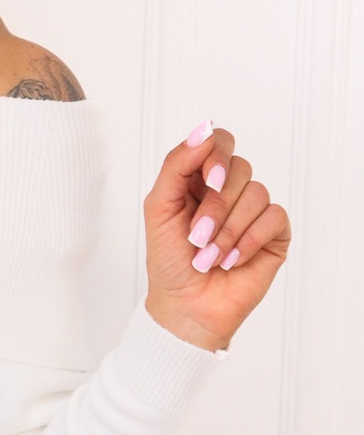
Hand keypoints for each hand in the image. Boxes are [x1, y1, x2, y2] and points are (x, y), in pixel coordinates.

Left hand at [141, 118, 291, 351]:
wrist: (186, 305)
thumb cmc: (169, 260)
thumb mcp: (159, 207)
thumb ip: (177, 165)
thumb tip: (205, 130)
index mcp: (200, 177)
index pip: (219, 141)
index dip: (216, 155)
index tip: (206, 182)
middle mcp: (230, 189)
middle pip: (240, 167)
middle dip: (216, 205)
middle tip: (197, 236)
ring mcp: (254, 210)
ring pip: (257, 193)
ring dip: (228, 229)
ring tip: (210, 255)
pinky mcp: (274, 233)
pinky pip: (274, 217)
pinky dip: (249, 240)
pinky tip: (232, 259)